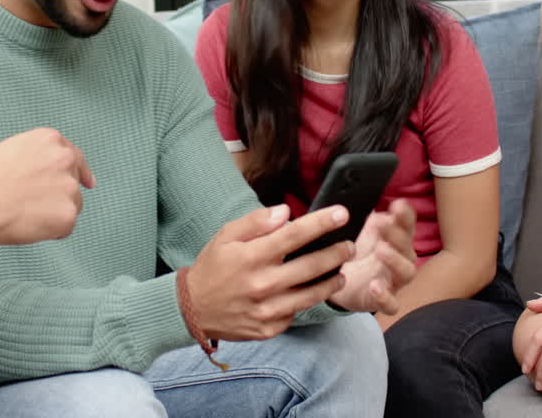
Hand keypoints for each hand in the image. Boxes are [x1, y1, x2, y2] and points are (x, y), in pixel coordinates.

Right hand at [0, 128, 94, 244]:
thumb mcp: (3, 150)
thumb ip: (28, 155)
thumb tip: (30, 165)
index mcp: (50, 140)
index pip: (74, 155)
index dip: (81, 171)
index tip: (89, 183)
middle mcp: (65, 159)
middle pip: (75, 182)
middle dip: (62, 194)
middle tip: (40, 207)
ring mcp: (69, 187)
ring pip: (72, 206)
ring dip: (55, 212)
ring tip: (25, 215)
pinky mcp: (68, 215)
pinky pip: (65, 228)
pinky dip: (52, 232)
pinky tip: (29, 227)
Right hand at [185, 204, 355, 341]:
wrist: (192, 309)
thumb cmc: (212, 268)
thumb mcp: (225, 236)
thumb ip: (256, 221)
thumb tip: (286, 212)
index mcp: (252, 257)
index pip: (295, 235)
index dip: (322, 223)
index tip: (342, 214)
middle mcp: (262, 284)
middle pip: (311, 265)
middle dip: (337, 253)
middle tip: (350, 246)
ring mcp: (267, 310)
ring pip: (311, 294)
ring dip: (331, 281)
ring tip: (340, 272)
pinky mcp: (269, 328)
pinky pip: (296, 313)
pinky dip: (307, 301)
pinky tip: (312, 292)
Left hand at [330, 199, 417, 313]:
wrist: (341, 283)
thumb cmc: (357, 252)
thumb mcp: (360, 229)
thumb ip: (365, 214)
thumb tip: (363, 193)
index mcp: (395, 240)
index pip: (407, 225)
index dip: (405, 215)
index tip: (398, 204)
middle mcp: (400, 260)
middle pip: (408, 246)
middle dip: (398, 235)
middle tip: (384, 224)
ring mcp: (393, 282)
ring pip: (407, 273)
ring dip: (396, 260)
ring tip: (381, 250)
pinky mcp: (382, 302)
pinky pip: (391, 304)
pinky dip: (385, 297)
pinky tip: (375, 286)